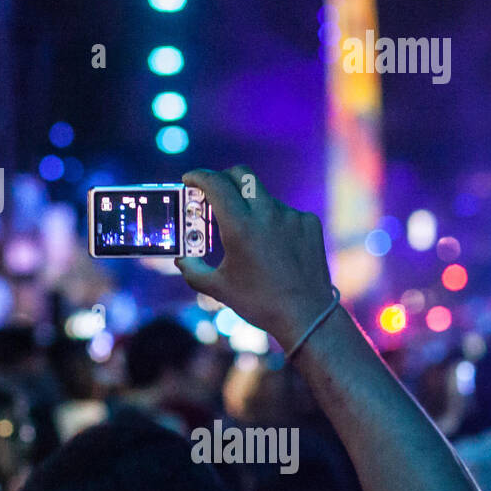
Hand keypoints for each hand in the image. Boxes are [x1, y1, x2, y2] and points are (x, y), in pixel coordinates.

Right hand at [174, 166, 335, 349]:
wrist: (308, 316)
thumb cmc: (259, 303)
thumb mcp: (217, 288)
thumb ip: (192, 270)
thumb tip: (181, 259)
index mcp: (239, 227)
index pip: (215, 183)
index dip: (198, 176)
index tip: (190, 179)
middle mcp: (266, 214)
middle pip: (241, 174)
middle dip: (223, 178)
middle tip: (214, 193)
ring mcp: (291, 216)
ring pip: (262, 196)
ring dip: (248, 205)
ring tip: (246, 235)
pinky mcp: (309, 223)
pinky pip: (284, 212)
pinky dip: (272, 221)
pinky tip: (272, 246)